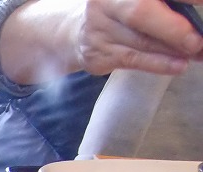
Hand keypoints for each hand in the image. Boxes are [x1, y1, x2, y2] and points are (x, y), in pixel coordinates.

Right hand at [77, 0, 202, 74]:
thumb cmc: (122, 11)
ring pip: (139, 41)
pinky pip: (132, 59)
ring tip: (194, 53)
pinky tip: (177, 65)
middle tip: (196, 41)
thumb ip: (167, 5)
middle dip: (173, 28)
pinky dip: (158, 63)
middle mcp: (105, 2)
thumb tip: (196, 26)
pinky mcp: (96, 53)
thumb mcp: (141, 1)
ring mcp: (97, 29)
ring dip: (171, 50)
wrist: (79, 31)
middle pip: (139, 13)